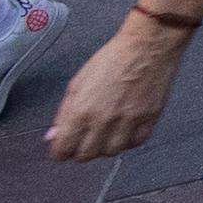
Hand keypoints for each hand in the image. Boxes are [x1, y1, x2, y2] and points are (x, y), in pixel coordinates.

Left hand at [44, 10, 189, 159]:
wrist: (147, 47)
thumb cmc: (110, 60)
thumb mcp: (78, 83)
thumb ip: (64, 113)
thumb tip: (53, 136)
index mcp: (80, 111)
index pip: (63, 150)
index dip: (60, 150)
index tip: (64, 145)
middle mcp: (103, 121)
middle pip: (86, 155)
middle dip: (81, 149)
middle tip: (85, 138)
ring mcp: (128, 122)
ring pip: (111, 152)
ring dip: (105, 146)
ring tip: (106, 133)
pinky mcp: (149, 119)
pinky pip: (135, 143)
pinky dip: (128, 140)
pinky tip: (125, 129)